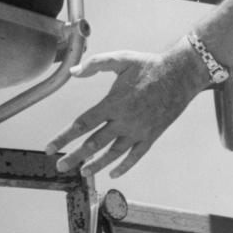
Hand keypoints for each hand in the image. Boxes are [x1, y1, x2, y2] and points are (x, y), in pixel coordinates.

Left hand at [47, 45, 206, 176]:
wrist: (181, 75)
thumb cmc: (149, 65)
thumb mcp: (121, 59)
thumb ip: (96, 64)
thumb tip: (73, 72)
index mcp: (113, 103)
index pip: (82, 124)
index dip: (64, 137)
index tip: (50, 147)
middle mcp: (124, 121)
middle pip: (94, 144)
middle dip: (74, 157)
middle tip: (60, 166)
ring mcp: (139, 131)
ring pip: (113, 154)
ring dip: (97, 165)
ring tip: (83, 172)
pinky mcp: (151, 136)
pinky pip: (136, 156)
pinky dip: (124, 166)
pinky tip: (113, 173)